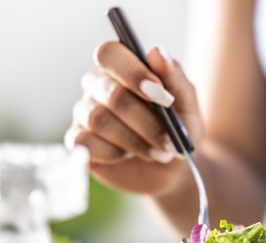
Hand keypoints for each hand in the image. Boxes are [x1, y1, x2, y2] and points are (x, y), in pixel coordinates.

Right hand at [65, 42, 203, 195]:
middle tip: (170, 141)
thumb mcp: (187, 104)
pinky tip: (128, 156)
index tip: (161, 95)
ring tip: (158, 152)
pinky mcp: (79, 141)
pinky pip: (84, 143)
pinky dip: (113, 153)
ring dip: (136, 141)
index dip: (133, 73)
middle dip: (147, 122)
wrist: (175, 168)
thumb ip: (175, 78)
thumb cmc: (179, 129)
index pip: (110, 53)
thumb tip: (157, 52)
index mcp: (123, 68)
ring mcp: (85, 112)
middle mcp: (98, 86)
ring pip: (98, 119)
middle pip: (112, 94)